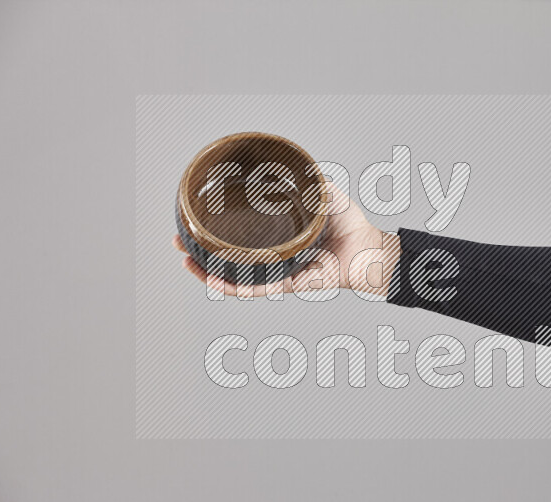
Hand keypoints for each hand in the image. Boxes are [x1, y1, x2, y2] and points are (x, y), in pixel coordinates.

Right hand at [173, 181, 400, 298]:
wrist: (371, 249)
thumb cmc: (352, 225)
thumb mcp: (325, 195)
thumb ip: (307, 182)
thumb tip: (286, 164)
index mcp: (278, 239)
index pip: (239, 238)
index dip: (214, 233)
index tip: (192, 222)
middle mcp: (275, 258)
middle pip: (230, 261)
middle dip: (201, 255)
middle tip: (178, 244)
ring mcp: (280, 273)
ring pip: (238, 279)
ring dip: (209, 274)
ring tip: (187, 262)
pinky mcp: (291, 284)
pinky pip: (260, 288)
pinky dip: (238, 287)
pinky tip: (217, 281)